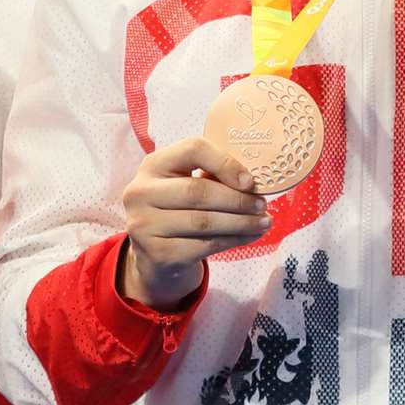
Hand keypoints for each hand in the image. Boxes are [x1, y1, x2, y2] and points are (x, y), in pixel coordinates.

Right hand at [120, 137, 270, 309]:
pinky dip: (234, 241)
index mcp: (153, 164)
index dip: (226, 163)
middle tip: (262, 204)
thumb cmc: (180, 210)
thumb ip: (214, 176)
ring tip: (264, 222)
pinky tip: (250, 236)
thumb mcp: (188, 184)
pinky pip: (204, 245)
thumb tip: (254, 183)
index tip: (251, 181)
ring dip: (242, 223)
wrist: (156, 255)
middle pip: (198, 191)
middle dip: (238, 199)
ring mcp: (144, 225)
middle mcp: (140, 192)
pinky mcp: (156, 253)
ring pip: (204, 222)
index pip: (192, 150)